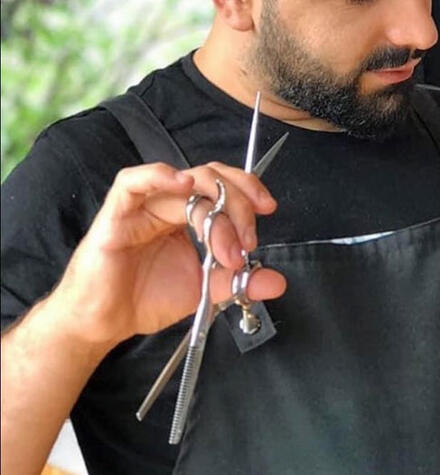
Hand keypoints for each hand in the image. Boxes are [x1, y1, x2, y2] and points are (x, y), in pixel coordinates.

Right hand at [53, 162, 286, 349]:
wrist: (104, 324)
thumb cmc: (146, 299)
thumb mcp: (205, 289)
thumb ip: (240, 282)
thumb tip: (276, 282)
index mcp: (189, 214)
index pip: (223, 186)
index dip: (248, 191)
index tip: (268, 209)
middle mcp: (169, 203)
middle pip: (211, 180)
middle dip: (238, 204)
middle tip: (247, 240)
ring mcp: (143, 205)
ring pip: (185, 182)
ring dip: (213, 205)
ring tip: (225, 241)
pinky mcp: (117, 214)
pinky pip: (134, 181)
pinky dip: (160, 175)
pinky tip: (183, 183)